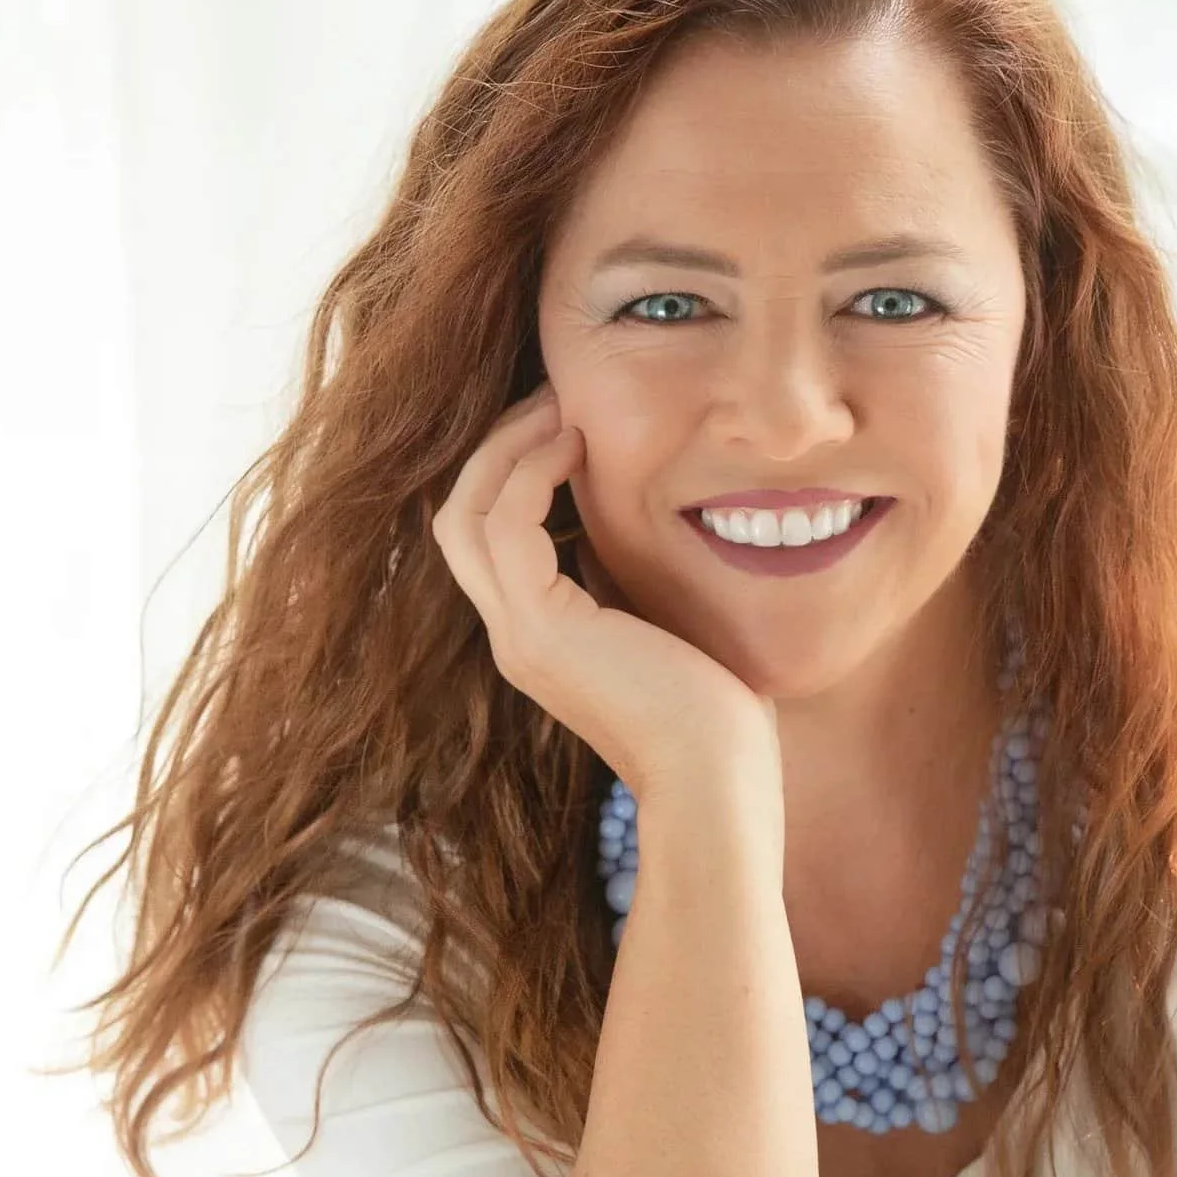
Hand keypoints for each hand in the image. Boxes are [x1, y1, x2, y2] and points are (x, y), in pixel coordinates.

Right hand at [433, 383, 779, 799]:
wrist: (718, 780)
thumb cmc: (715, 716)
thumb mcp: (663, 626)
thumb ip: (629, 581)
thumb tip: (631, 525)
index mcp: (538, 638)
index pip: (489, 537)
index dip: (515, 470)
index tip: (568, 421)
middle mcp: (513, 636)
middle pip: (458, 516)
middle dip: (499, 447)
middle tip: (554, 395)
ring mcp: (518, 635)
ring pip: (465, 513)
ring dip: (509, 447)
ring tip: (561, 405)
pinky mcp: (540, 630)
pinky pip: (507, 524)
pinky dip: (533, 472)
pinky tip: (579, 444)